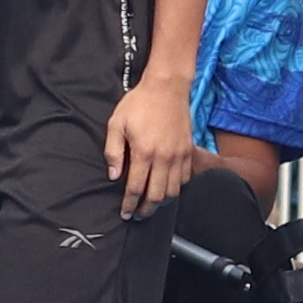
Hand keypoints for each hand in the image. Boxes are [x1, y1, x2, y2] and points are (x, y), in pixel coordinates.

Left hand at [104, 70, 201, 216]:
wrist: (167, 87)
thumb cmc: (139, 103)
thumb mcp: (117, 123)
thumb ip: (113, 151)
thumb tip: (113, 175)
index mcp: (144, 152)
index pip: (135, 188)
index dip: (129, 204)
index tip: (125, 213)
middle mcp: (164, 157)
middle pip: (156, 196)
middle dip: (146, 210)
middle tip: (137, 215)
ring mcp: (179, 155)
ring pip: (173, 191)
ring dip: (161, 202)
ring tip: (151, 205)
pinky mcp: (188, 150)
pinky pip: (185, 178)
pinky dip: (176, 188)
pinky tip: (166, 188)